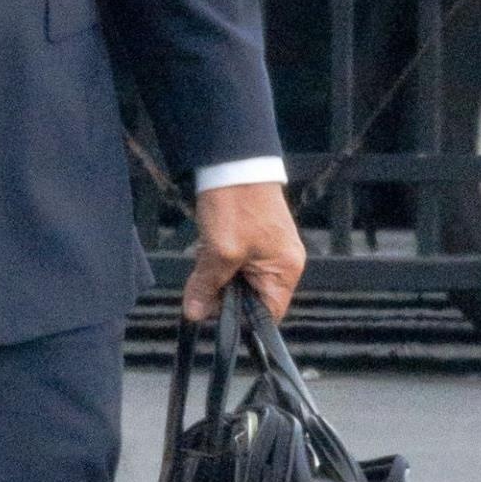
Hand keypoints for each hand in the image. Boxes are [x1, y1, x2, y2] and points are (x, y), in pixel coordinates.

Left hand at [181, 181, 306, 325]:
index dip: (238, 320)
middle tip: (202, 281)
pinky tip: (208, 245)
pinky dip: (218, 259)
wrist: (234, 160)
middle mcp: (283, 264)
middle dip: (223, 293)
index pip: (265, 316)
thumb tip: (195, 314)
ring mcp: (269, 250)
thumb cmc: (236, 203)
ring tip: (206, 255)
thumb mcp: (218, 250)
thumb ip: (207, 286)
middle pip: (250, 300)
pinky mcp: (254, 238)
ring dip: (217, 275)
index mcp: (285, 271)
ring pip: (238, 281)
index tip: (212, 313)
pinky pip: (234, 262)